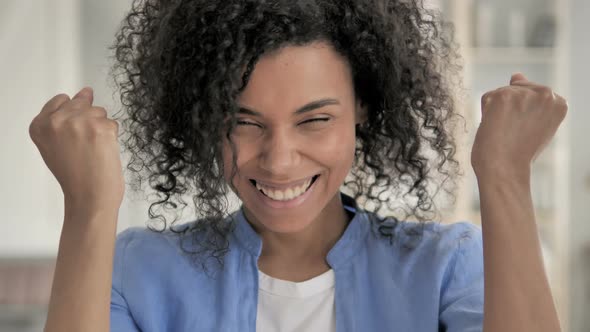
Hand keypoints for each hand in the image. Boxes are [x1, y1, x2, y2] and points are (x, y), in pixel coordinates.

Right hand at [29, 87, 124, 211]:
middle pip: (82, 103)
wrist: (90, 196)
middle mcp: (58, 121)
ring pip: (99, 111)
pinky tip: (104, 151)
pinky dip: (112, 136)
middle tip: (86, 144)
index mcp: (40, 125)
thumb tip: (85, 93)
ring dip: (101, 127)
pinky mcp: (101, 128)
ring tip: (94, 150)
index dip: (72, 115)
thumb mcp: (54, 146)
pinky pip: (113, 123)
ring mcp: (80, 122)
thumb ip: (62, 120)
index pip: (60, 100)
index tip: (74, 130)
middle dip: (88, 121)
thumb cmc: (75, 176)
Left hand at [471, 73, 567, 178]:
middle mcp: (546, 94)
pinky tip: (494, 127)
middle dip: (510, 109)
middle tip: (514, 132)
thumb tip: (516, 74)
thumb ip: (530, 99)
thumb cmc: (518, 153)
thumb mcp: (534, 123)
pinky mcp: (503, 96)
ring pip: (501, 93)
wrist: (504, 169)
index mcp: (559, 102)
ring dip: (497, 111)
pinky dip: (486, 113)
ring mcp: (523, 93)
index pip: (534, 94)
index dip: (524, 113)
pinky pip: (487, 97)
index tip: (526, 129)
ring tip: (504, 132)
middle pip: (517, 89)